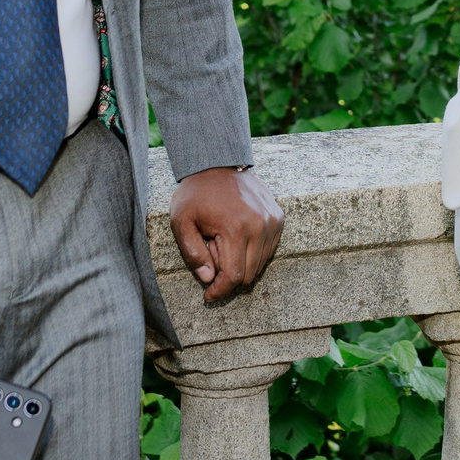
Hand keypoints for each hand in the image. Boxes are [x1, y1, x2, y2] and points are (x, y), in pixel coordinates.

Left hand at [171, 166, 284, 302]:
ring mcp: (272, 221)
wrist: (216, 163)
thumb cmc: (195, 194)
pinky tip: (236, 235)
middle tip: (211, 252)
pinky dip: (252, 251)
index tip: (208, 296)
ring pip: (260, 264)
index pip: (234, 276)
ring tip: (222, 241)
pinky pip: (268, 249)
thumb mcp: (181, 222)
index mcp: (236, 228)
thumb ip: (192, 254)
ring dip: (240, 262)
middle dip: (227, 273)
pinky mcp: (278, 217)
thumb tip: (209, 279)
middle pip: (248, 274)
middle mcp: (260, 225)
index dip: (220, 291)